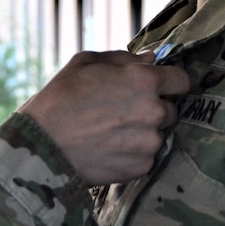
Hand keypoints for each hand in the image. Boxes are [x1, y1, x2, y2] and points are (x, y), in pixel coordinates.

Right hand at [17, 50, 189, 184]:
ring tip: (111, 132)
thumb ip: (124, 58)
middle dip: (153, 108)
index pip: (182, 80)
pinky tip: (109, 148)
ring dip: (143, 132)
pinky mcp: (142, 167)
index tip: (157, 87)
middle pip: (171, 109)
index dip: (169, 82)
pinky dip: (133, 153)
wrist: (42, 144)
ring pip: (158, 134)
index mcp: (144, 80)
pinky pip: (147, 157)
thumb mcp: (86, 63)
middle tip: (123, 111)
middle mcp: (154, 111)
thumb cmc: (60, 98)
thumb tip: (151, 59)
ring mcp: (149, 142)